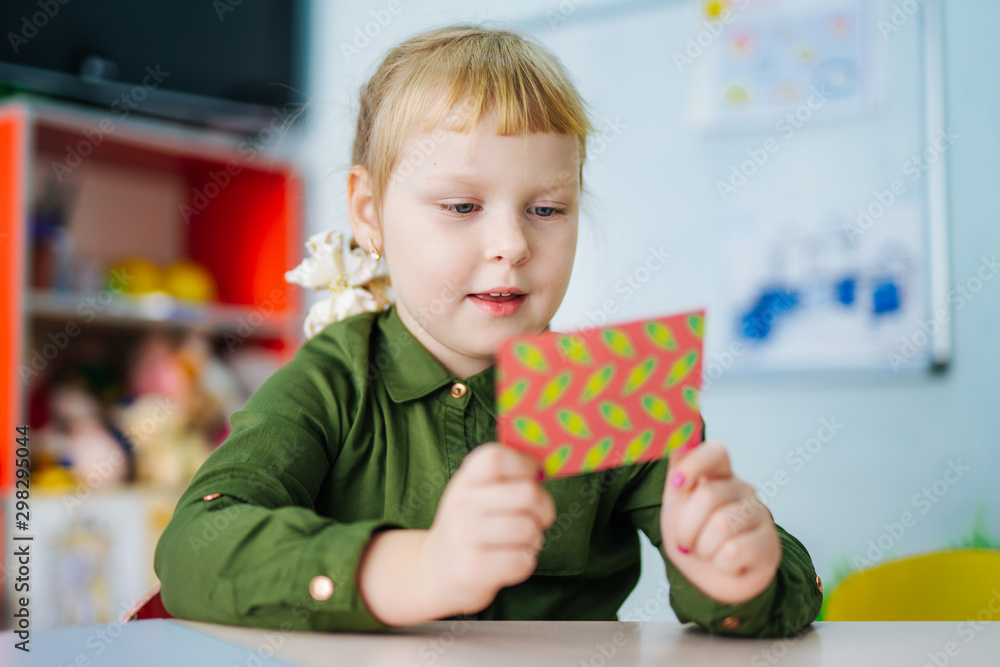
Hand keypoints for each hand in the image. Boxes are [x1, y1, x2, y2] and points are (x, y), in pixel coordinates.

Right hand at [418, 443, 555, 615]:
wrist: (435, 571)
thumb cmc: (471, 527)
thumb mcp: (478, 494)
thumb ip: (507, 478)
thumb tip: (546, 467)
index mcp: (467, 479)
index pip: (497, 457)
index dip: (525, 465)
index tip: (533, 478)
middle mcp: (461, 503)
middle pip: (527, 493)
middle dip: (545, 509)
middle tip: (538, 519)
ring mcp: (463, 536)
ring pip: (527, 528)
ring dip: (534, 539)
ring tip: (521, 542)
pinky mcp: (470, 569)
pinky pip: (520, 561)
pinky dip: (525, 563)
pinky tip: (512, 562)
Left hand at [661, 440, 780, 604]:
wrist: (711, 581)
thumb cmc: (694, 541)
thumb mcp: (675, 509)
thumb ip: (677, 477)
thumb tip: (679, 443)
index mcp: (719, 477)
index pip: (716, 452)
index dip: (694, 464)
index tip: (677, 485)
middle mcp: (742, 491)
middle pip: (708, 496)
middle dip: (686, 527)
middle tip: (686, 542)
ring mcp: (759, 516)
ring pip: (720, 526)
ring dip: (703, 547)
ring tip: (708, 552)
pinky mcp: (769, 545)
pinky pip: (733, 552)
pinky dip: (720, 563)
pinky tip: (727, 563)